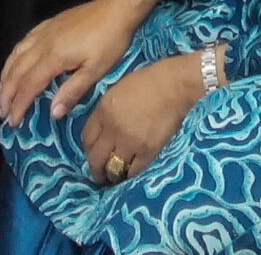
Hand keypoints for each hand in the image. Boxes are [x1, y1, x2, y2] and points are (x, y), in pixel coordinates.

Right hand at [0, 0, 141, 125]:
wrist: (116, 8)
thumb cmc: (110, 40)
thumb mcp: (97, 69)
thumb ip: (73, 91)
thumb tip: (53, 113)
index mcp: (53, 57)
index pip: (28, 85)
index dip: (18, 105)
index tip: (12, 121)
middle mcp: (42, 44)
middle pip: (16, 72)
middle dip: (6, 94)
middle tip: (2, 112)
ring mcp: (43, 32)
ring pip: (15, 56)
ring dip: (6, 76)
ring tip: (2, 92)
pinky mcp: (48, 24)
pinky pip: (22, 42)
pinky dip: (13, 57)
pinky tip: (14, 64)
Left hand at [80, 51, 210, 183]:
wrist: (173, 85)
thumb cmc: (146, 82)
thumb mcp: (115, 91)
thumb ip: (104, 112)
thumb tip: (100, 131)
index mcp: (103, 112)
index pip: (86, 139)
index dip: (88, 150)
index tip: (92, 155)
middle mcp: (113, 130)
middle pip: (96, 158)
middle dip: (95, 169)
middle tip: (99, 174)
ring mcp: (130, 142)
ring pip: (113, 169)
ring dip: (111, 176)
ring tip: (114, 178)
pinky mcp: (148, 151)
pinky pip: (133, 171)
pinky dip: (130, 175)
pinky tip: (129, 174)